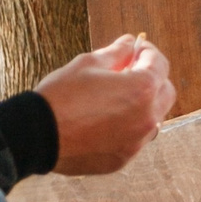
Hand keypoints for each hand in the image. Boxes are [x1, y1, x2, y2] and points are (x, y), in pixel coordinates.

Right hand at [38, 34, 176, 175]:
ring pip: (153, 118)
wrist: (36, 135)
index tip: (137, 48)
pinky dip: (130, 127)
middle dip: (153, 79)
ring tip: (118, 97)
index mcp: (142, 89)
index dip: (148, 52)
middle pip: (165, 92)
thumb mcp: (87, 64)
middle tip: (131, 70)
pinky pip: (136, 139)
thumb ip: (116, 52)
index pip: (159, 64)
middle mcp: (147, 117)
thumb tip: (130, 42)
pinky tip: (108, 120)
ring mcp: (137, 141)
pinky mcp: (123, 159)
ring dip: (144, 105)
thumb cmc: (61, 95)